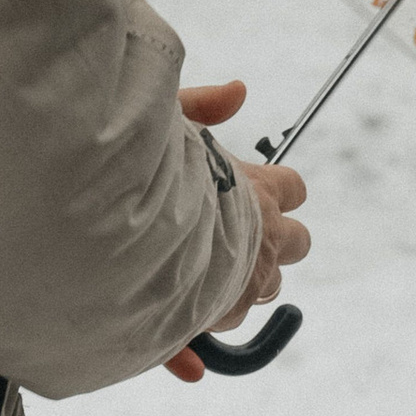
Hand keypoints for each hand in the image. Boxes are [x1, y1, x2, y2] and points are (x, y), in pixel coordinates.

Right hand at [163, 79, 309, 380]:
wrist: (118, 236)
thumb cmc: (136, 172)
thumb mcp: (164, 120)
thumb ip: (202, 105)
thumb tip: (238, 90)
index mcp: (258, 188)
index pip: (292, 187)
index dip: (275, 192)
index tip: (252, 194)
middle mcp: (265, 236)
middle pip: (298, 241)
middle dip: (274, 241)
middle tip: (235, 239)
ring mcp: (251, 279)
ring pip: (271, 286)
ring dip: (247, 282)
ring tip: (203, 276)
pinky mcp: (225, 315)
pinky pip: (232, 324)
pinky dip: (214, 321)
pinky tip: (187, 315)